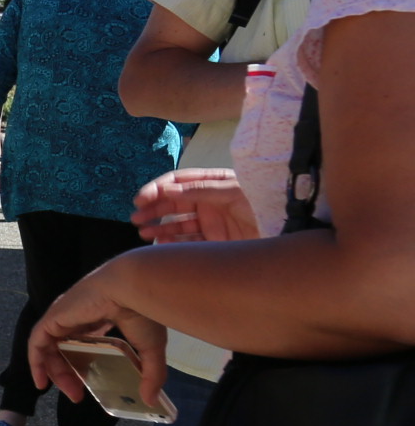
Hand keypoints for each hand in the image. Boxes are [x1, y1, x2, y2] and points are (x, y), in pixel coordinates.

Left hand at [27, 264, 169, 411]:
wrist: (133, 289)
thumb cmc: (142, 312)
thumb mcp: (150, 347)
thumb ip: (151, 374)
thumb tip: (151, 399)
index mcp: (99, 316)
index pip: (84, 341)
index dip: (83, 363)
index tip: (89, 385)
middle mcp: (78, 315)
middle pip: (64, 348)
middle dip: (69, 373)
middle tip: (78, 396)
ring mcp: (63, 316)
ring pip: (50, 348)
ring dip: (55, 372)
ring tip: (69, 393)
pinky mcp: (53, 318)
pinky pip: (37, 343)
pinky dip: (35, 361)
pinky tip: (40, 382)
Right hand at [132, 168, 261, 245]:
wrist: (290, 228)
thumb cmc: (265, 202)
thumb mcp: (234, 191)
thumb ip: (200, 190)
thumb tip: (167, 190)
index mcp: (212, 183)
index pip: (177, 182)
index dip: (158, 188)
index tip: (142, 199)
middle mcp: (208, 201)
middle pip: (173, 203)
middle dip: (153, 209)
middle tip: (136, 218)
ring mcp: (211, 222)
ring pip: (177, 223)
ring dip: (159, 226)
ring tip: (143, 232)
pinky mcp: (215, 241)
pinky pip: (188, 242)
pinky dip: (172, 243)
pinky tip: (160, 244)